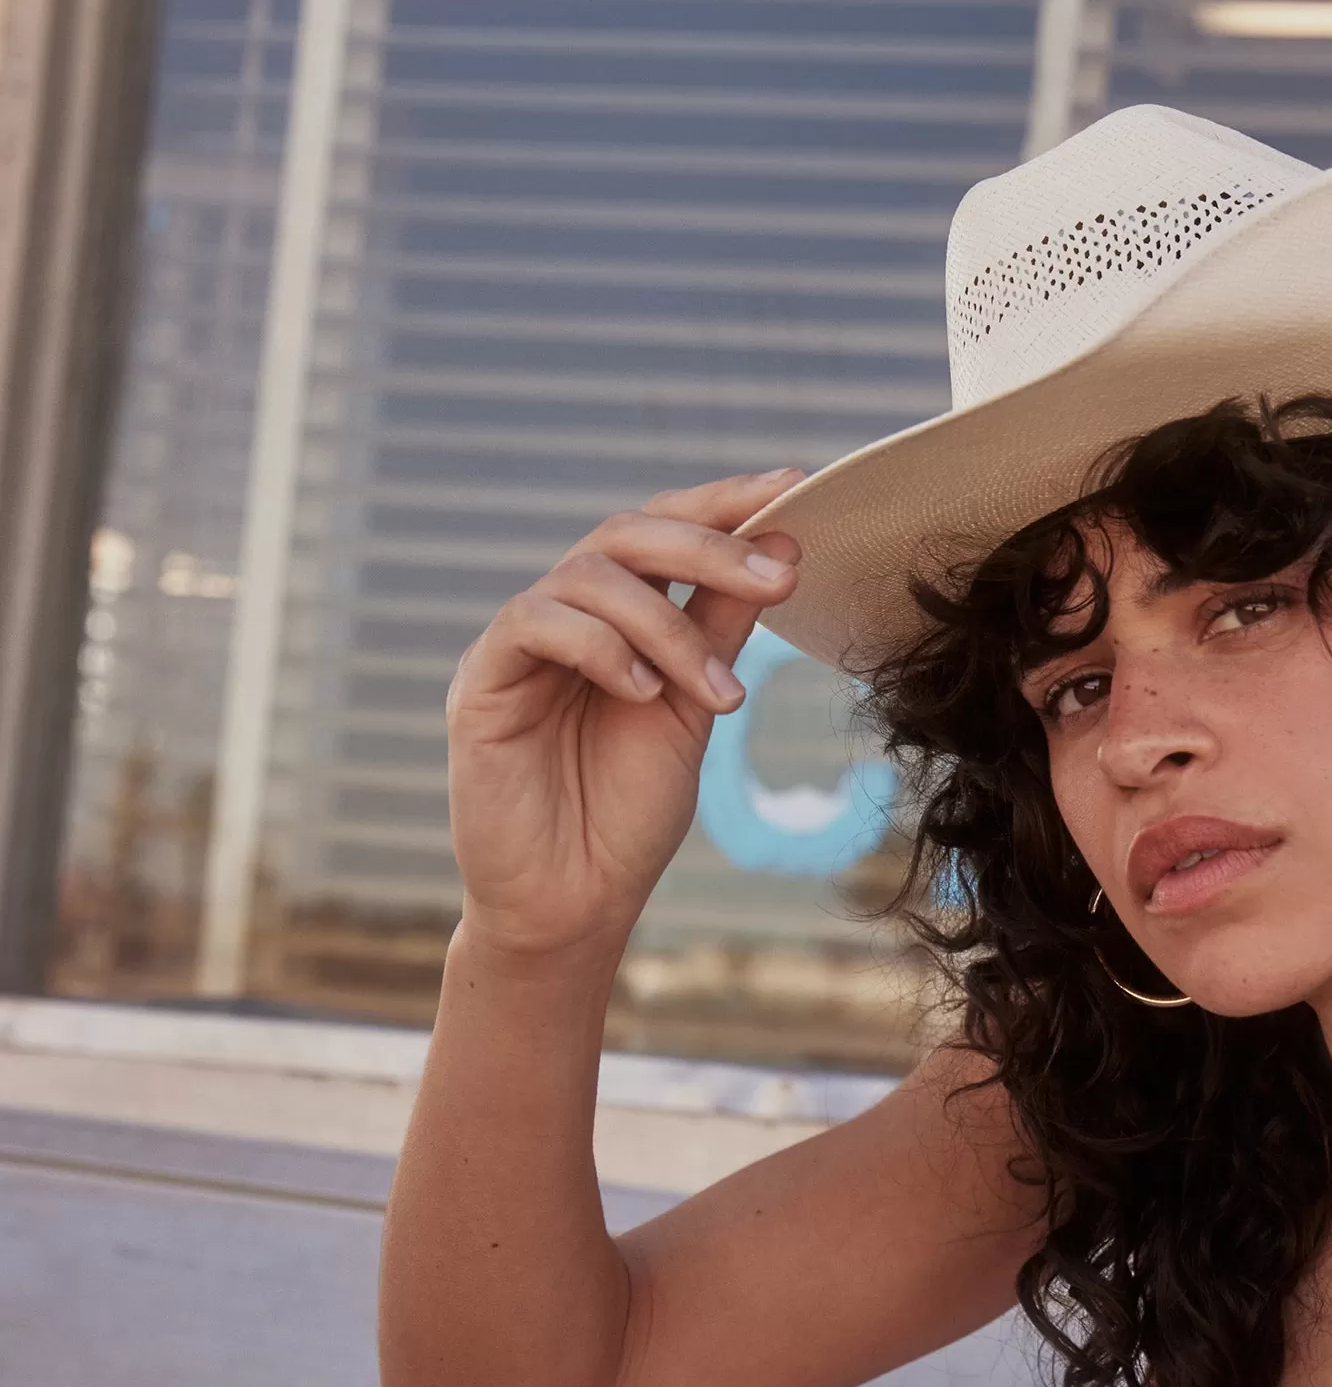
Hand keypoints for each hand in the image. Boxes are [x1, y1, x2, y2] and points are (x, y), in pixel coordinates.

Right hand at [444, 470, 802, 960]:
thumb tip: (782, 547)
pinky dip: (600, 648)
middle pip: (625, 535)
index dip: (724, 501)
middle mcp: (563, 617)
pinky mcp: (481, 682)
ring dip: (666, 628)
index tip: (794, 484)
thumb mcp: (696, 709)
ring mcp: (517, 646)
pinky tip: (643, 694)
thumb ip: (723, 629)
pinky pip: (534, 624)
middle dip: (708, 546)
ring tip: (717, 696)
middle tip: (777, 580)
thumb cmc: (627, 813)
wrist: (573, 901)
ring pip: (587, 578)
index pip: (664, 532)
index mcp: (616, 619)